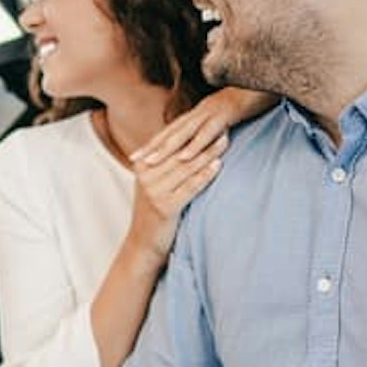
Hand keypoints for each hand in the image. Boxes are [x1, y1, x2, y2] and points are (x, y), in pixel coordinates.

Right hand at [128, 128, 226, 258]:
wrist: (143, 243)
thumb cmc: (154, 211)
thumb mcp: (153, 184)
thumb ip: (164, 164)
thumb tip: (183, 143)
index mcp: (142, 166)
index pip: (172, 145)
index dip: (192, 133)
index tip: (210, 122)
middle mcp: (146, 176)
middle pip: (181, 153)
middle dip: (203, 139)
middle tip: (222, 126)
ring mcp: (154, 191)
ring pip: (187, 167)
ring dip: (208, 153)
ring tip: (224, 141)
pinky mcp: (165, 206)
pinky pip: (190, 186)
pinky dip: (205, 175)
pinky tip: (218, 165)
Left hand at [131, 88, 275, 167]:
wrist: (262, 83)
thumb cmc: (246, 102)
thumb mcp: (226, 116)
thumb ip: (212, 129)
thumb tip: (202, 145)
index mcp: (199, 113)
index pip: (171, 130)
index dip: (153, 143)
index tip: (136, 157)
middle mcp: (200, 112)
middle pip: (172, 132)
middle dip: (152, 147)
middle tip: (135, 161)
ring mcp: (211, 112)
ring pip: (185, 132)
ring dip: (167, 148)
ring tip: (151, 162)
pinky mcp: (225, 115)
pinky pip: (208, 132)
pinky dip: (196, 145)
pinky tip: (184, 157)